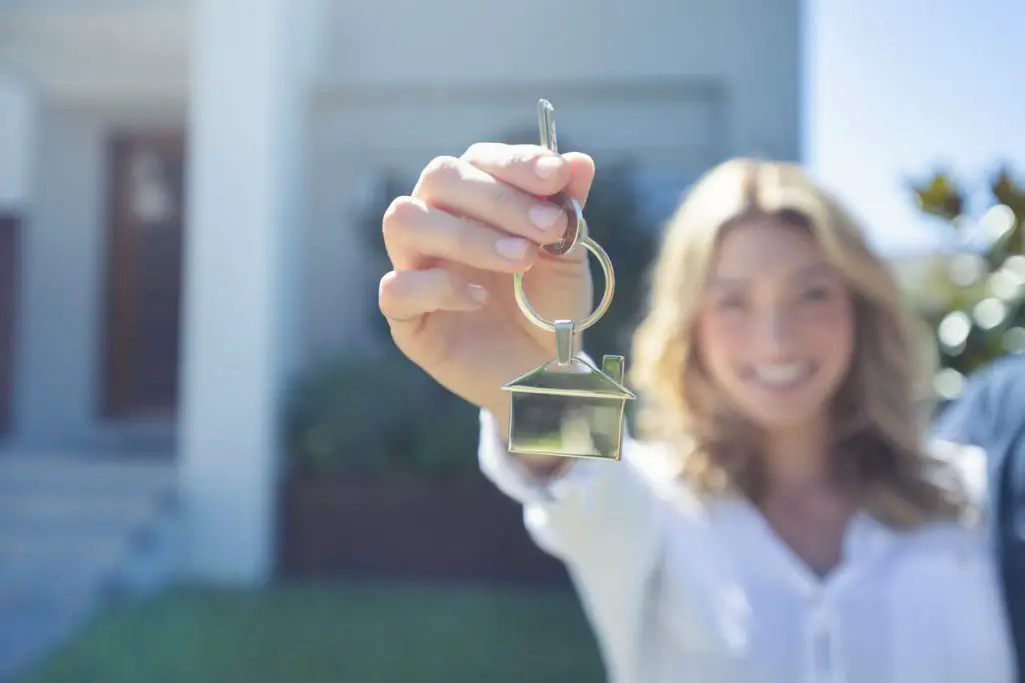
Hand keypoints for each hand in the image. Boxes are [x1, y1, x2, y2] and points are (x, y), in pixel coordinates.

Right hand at [378, 143, 595, 431]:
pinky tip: (479, 299)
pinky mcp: (405, 316)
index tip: (556, 176)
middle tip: (549, 228)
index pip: (480, 159)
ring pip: (404, 221)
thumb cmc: (550, 305)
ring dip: (466, 235)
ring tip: (520, 261)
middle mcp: (436, 221)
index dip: (516, 162)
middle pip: (439, 178)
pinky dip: (439, 287)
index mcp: (474, 198)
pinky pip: (397, 288)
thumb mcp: (568, 257)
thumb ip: (568, 211)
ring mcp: (414, 266)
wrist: (546, 371)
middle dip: (498, 199)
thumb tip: (580, 161)